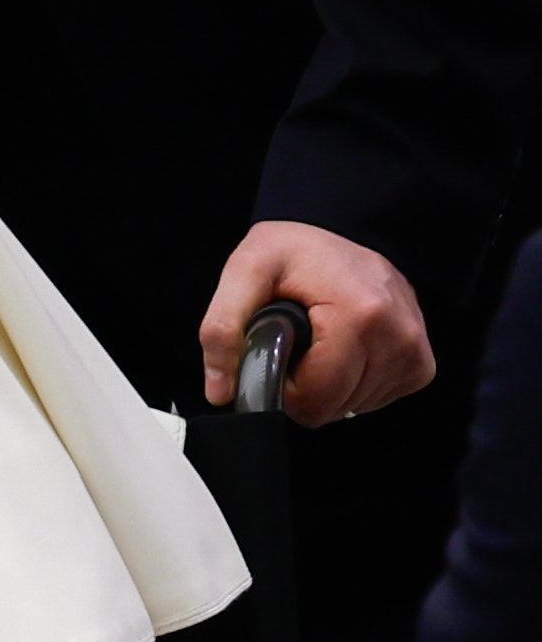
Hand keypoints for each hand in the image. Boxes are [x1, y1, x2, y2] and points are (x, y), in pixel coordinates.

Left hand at [200, 221, 436, 424]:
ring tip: (321, 341)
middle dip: (303, 387)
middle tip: (296, 344)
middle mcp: (398, 336)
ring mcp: (415, 351)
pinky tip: (344, 351)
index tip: (277, 353)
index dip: (283, 387)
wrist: (343, 232)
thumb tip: (220, 391)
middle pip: (333, 409)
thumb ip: (222, 329)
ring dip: (328, 385)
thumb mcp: (245, 272)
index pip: (316, 399)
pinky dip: (353, 385)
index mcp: (360, 316)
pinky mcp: (421, 363)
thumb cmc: (296, 251)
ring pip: (353, 408)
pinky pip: (376, 400)